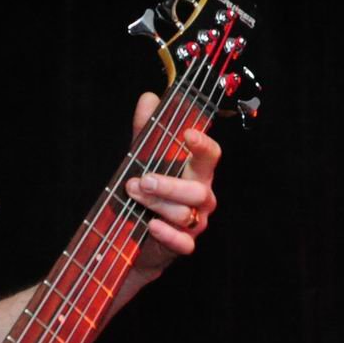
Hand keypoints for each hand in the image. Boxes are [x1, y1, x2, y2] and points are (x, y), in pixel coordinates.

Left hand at [115, 92, 219, 307]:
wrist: (138, 238)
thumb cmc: (148, 194)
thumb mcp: (144, 159)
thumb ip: (147, 132)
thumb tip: (149, 98)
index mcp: (196, 173)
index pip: (210, 157)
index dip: (203, 145)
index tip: (187, 134)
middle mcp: (202, 197)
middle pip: (199, 190)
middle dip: (169, 184)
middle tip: (142, 179)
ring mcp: (196, 222)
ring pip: (187, 213)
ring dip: (158, 203)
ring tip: (133, 194)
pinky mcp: (184, 244)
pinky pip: (184, 242)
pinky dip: (168, 234)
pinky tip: (151, 225)